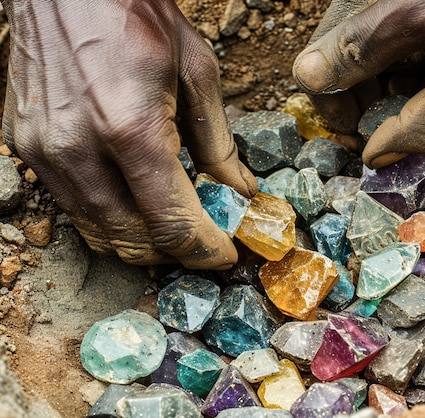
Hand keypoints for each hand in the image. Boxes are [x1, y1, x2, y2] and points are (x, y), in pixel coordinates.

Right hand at [1, 0, 256, 268]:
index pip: (172, 223)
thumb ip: (219, 143)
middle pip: (133, 240)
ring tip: (174, 227)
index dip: (205, 250)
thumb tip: (240, 191)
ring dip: (143, 241)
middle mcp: (79, 149)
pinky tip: (136, 201)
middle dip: (176, 252)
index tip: (225, 255)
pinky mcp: (25, 147)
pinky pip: (73, 208)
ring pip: (99, 233)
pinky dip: (110, 218)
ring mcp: (45, 152)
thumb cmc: (136, 14)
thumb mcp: (197, 71)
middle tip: (205, 242)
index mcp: (130, 129)